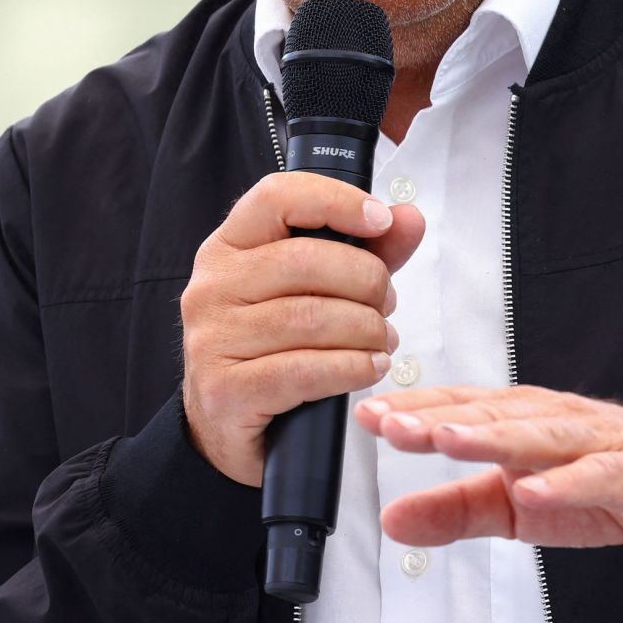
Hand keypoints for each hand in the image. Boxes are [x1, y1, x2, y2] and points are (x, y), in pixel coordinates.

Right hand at [181, 171, 425, 485]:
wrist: (226, 425)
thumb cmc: (273, 348)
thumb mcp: (314, 291)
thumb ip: (365, 253)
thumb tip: (409, 219)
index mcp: (229, 247)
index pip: (277, 197)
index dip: (335, 201)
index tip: (379, 220)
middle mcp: (212, 286)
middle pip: (305, 261)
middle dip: (365, 280)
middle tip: (387, 303)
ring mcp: (213, 339)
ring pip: (310, 318)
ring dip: (365, 329)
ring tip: (383, 340)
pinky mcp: (225, 389)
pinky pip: (304, 371)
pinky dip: (351, 367)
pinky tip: (369, 368)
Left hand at [354, 384, 622, 562]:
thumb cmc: (605, 483)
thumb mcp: (517, 507)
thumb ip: (456, 510)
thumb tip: (390, 520)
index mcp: (522, 420)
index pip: (460, 410)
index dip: (414, 412)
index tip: (366, 416)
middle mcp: (554, 419)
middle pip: (491, 416)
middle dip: (438, 418)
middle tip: (392, 424)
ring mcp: (596, 442)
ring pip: (537, 434)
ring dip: (490, 436)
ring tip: (446, 440)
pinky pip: (598, 476)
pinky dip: (566, 483)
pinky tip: (533, 492)